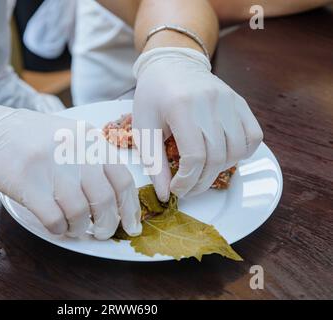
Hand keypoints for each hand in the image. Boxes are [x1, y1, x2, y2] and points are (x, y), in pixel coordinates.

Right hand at [0, 104, 141, 239]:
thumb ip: (96, 161)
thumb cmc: (38, 139)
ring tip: (74, 228)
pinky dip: (59, 229)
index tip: (132, 226)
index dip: (130, 208)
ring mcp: (51, 166)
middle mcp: (75, 150)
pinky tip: (57, 226)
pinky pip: (54, 218)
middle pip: (104, 200)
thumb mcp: (74, 137)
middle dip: (106, 225)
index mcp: (91, 140)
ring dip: (79, 228)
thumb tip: (118, 201)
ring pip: (79, 212)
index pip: (123, 179)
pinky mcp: (28, 183)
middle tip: (101, 232)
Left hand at [133, 47, 262, 200]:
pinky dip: (242, 153)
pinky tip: (222, 156)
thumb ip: (154, 163)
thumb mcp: (143, 128)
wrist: (170, 64)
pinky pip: (253, 136)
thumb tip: (164, 195)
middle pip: (216, 157)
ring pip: (237, 150)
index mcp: (181, 107)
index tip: (176, 189)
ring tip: (201, 173)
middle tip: (187, 189)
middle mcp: (209, 102)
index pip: (194, 156)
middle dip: (201, 182)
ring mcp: (228, 100)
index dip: (186, 181)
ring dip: (219, 171)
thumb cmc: (152, 97)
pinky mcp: (239, 102)